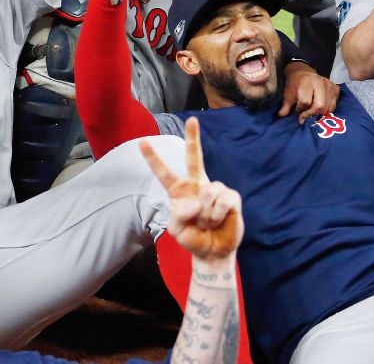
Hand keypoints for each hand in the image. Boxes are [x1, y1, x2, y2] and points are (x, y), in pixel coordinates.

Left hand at [141, 119, 242, 260]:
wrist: (213, 252)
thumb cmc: (193, 238)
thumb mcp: (176, 230)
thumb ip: (179, 216)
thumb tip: (196, 202)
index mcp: (179, 192)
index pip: (163, 173)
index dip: (152, 158)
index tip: (142, 142)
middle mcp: (197, 186)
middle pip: (194, 158)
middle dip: (193, 138)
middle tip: (192, 119)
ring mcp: (215, 190)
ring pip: (207, 192)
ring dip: (206, 214)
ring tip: (207, 223)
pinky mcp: (231, 197)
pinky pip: (222, 201)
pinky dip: (217, 215)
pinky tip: (219, 221)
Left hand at [280, 62, 338, 120]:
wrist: (302, 72)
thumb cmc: (294, 83)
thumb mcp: (288, 92)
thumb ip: (286, 105)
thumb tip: (281, 115)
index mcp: (306, 82)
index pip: (306, 102)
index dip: (300, 109)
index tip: (297, 110)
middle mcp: (320, 82)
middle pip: (320, 106)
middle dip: (311, 113)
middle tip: (305, 114)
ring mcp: (330, 85)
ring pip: (328, 108)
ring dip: (319, 113)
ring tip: (311, 110)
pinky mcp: (336, 88)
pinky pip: (333, 105)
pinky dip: (327, 109)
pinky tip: (319, 107)